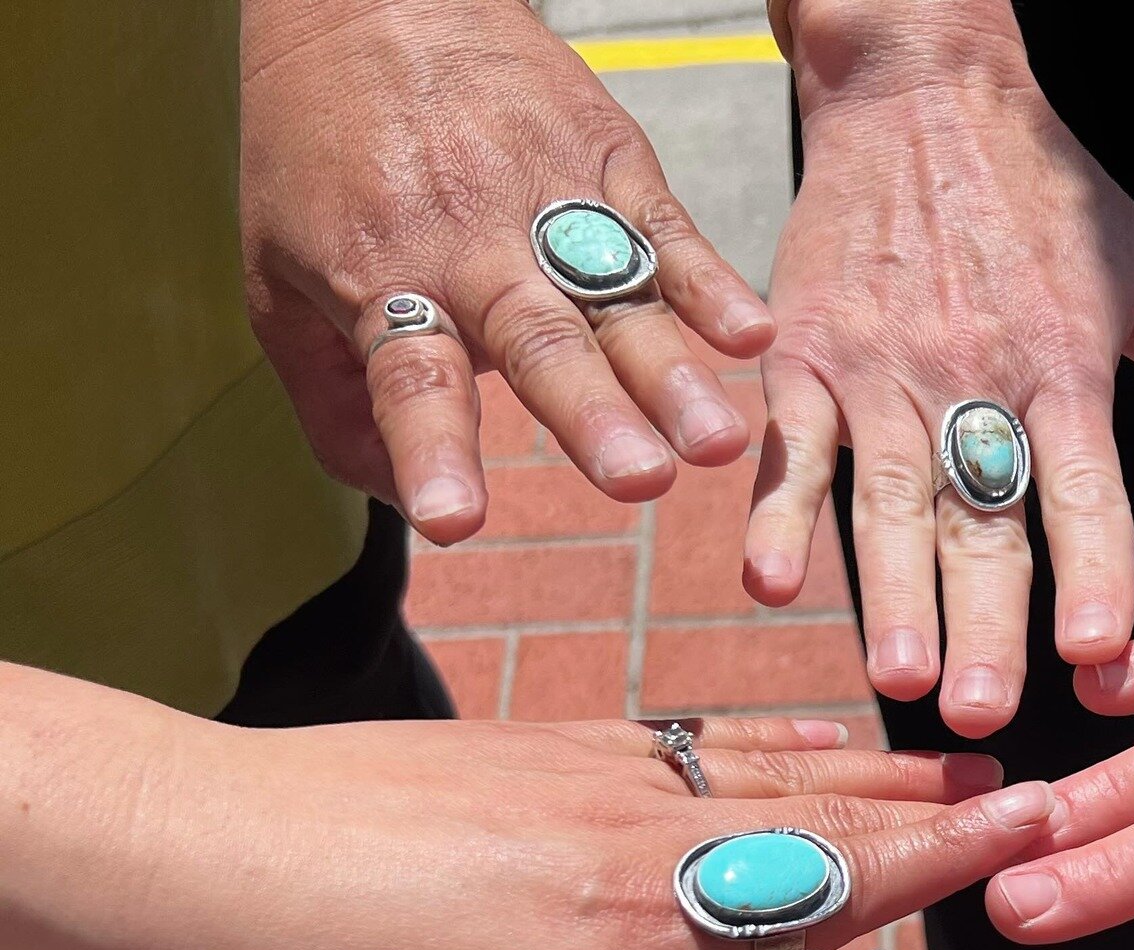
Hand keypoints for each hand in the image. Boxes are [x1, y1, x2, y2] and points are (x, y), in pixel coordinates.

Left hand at [2, 674, 1054, 949]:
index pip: (834, 882)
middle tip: (1038, 791)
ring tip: (957, 761)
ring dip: (873, 762)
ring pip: (769, 762)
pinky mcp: (553, 742)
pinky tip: (811, 736)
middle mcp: (645, 836)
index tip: (1031, 830)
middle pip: (826, 808)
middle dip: (940, 802)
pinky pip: (697, 736)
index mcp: (646, 933)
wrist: (197, 860)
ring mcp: (600, 773)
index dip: (942, 857)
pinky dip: (774, 736)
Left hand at [242, 0, 772, 542]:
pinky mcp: (609, 163)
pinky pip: (667, 231)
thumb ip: (329, 401)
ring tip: (716, 443)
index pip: (409, 382)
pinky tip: (755, 336)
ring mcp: (548, 204)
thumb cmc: (320, 145)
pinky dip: (714, 284)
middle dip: (590, 417)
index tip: (454, 519)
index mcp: (386, 280)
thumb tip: (390, 497)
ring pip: (616, 302)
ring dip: (670, 376)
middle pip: (537, 344)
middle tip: (637, 481)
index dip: (432, 451)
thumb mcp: (277, 273)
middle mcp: (472, 249)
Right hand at [746, 0, 1133, 735]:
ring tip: (896, 674)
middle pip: (984, 518)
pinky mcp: (806, 354)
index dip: (1095, 569)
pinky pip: (792, 446)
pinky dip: (775, 512)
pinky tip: (770, 583)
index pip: (1088, 487)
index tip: (1098, 650)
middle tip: (983, 711)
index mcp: (1064, 365)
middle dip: (983, 620)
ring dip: (890, 594)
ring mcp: (883, 370)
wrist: (921, 84)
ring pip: (889, 499)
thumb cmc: (1047, 190)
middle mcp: (974, 377)